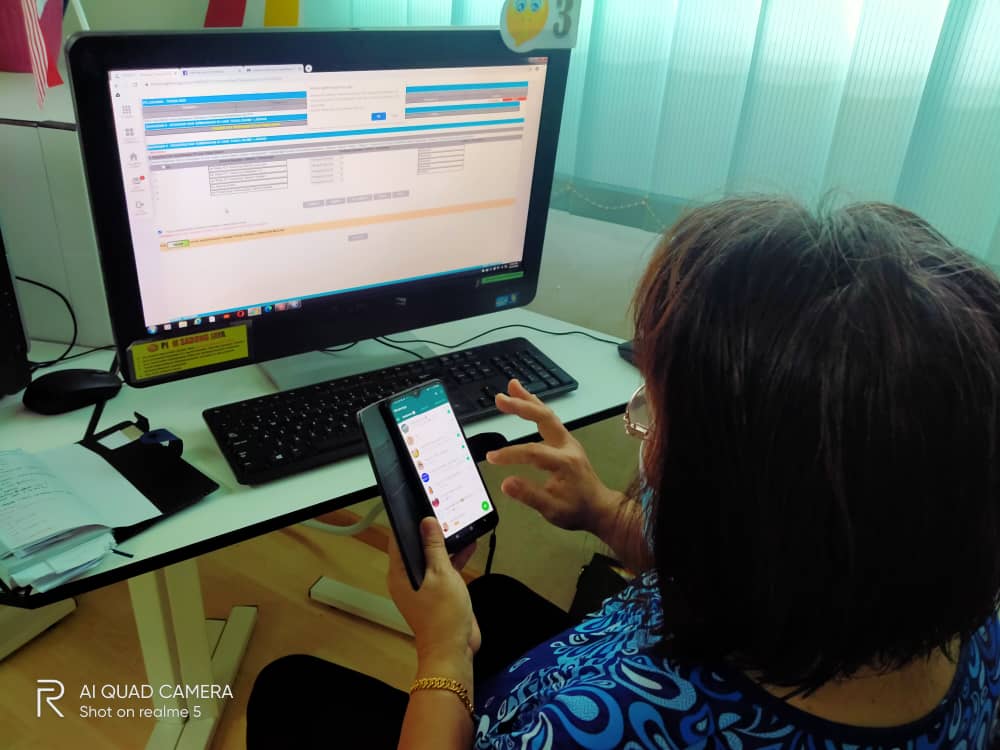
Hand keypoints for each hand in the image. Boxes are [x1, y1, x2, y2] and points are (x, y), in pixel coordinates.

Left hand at [387, 518, 480, 677]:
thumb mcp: (441, 573)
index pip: (399, 540)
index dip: (408, 523)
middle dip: (430, 531)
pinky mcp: (439, 593)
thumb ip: (434, 546)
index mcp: (400, 574)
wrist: (454, 648)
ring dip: (445, 544)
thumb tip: (427, 523)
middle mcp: (409, 579)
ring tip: (457, 525)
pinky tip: (468, 545)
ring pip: (432, 557)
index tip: (419, 507)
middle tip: (441, 513)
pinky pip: (444, 569)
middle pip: (416, 547)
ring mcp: (424, 586)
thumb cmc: (443, 616)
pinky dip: (454, 558)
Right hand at [486, 379, 623, 536]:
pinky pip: (550, 419)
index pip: (533, 452)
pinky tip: (527, 399)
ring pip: (548, 415)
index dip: (510, 453)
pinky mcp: (566, 441)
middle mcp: (567, 446)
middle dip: (522, 407)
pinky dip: (537, 407)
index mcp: (564, 462)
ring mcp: (568, 441)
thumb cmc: (576, 510)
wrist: (600, 508)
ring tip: (512, 386)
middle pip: (544, 419)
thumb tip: (506, 483)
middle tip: (500, 398)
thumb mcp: (552, 510)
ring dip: (529, 400)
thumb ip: (529, 496)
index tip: (491, 458)